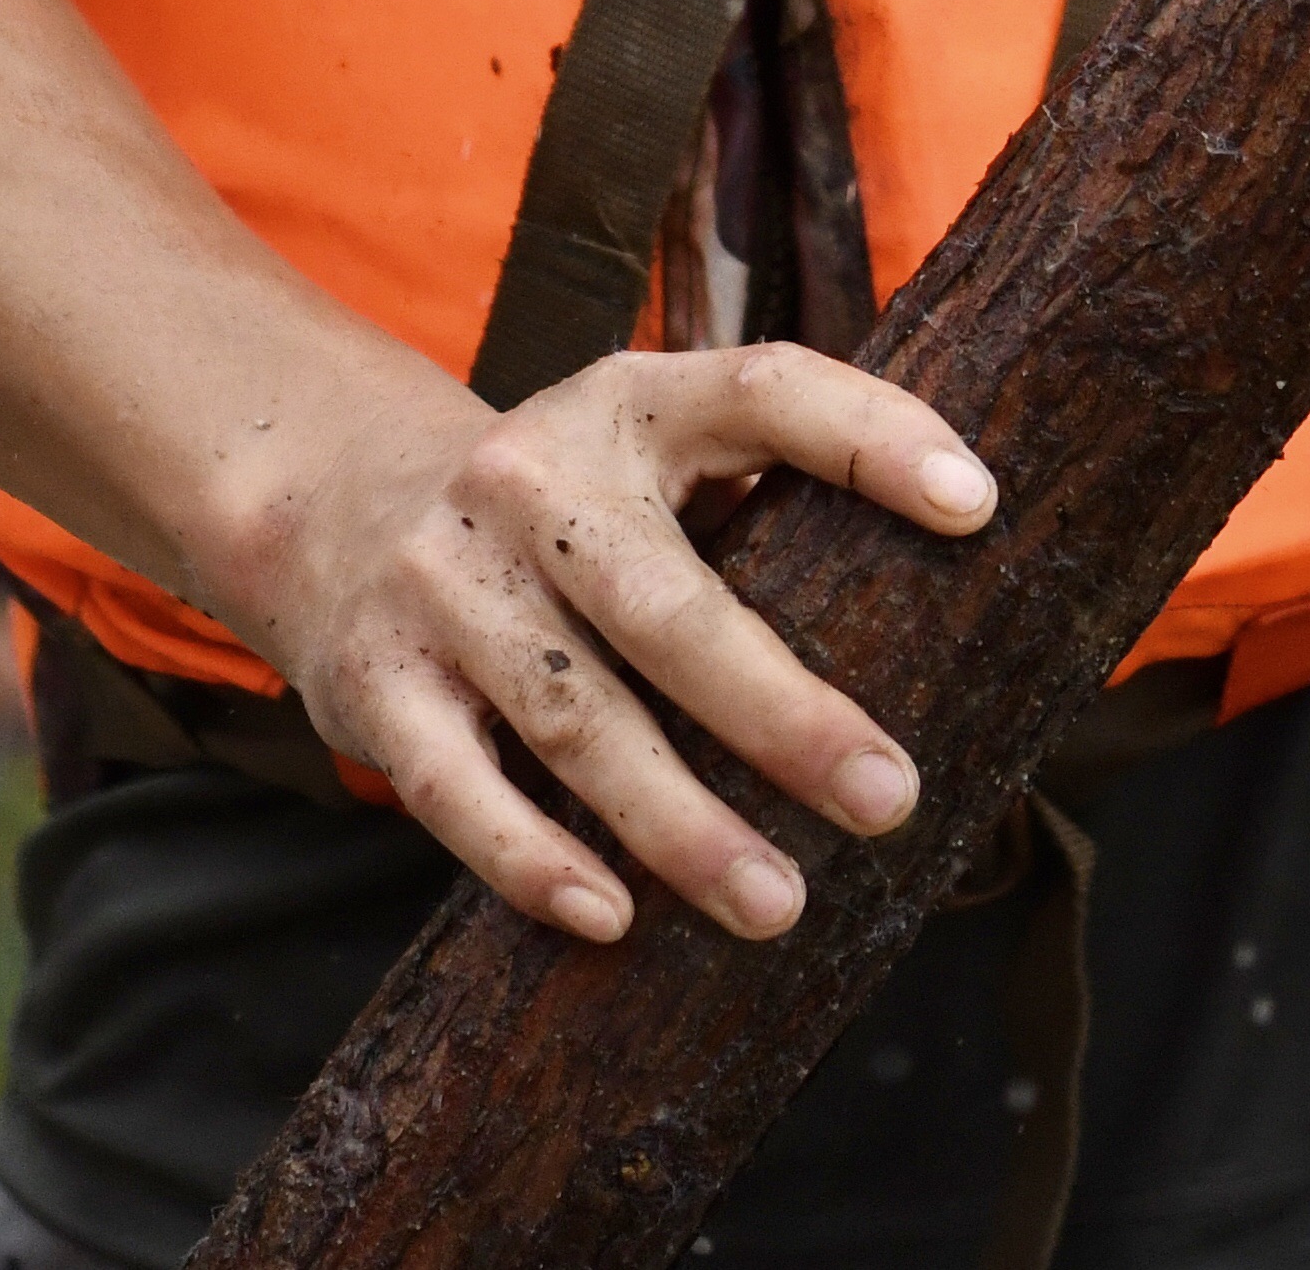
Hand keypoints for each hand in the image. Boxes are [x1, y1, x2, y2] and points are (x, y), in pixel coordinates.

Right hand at [232, 341, 1000, 942]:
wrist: (332, 503)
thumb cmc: (563, 504)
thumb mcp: (649, 450)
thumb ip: (765, 491)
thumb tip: (955, 584)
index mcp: (629, 405)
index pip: (763, 391)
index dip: (870, 437)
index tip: (977, 505)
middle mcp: (532, 481)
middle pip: (666, 606)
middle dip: (781, 713)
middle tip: (889, 798)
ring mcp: (446, 584)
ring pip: (573, 717)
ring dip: (678, 825)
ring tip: (777, 903)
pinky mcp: (378, 684)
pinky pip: (456, 787)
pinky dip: (532, 860)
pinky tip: (613, 917)